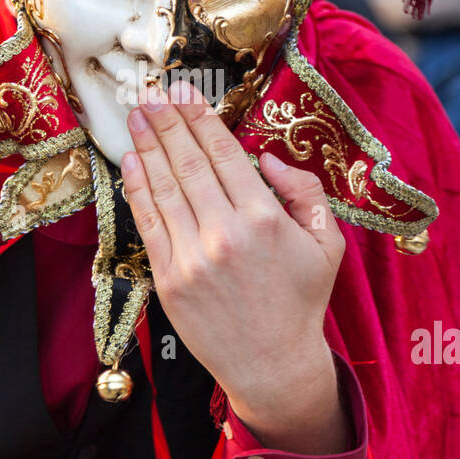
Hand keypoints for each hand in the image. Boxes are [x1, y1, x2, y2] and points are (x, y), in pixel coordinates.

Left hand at [120, 81, 347, 453]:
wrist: (273, 365)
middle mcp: (224, 233)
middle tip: (151, 93)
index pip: (223, 154)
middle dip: (167, 123)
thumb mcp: (327, 243)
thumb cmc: (302, 301)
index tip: (184, 92)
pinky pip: (149, 223)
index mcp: (264, 219)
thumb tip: (266, 158)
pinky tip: (132, 163)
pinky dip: (138, 189)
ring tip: (135, 117)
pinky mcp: (168, 280)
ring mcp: (191, 257)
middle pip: (188, 163)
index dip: (200, 119)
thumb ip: (305, 193)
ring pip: (163, 188)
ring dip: (147, 147)